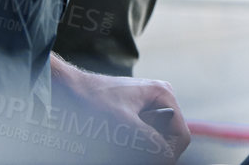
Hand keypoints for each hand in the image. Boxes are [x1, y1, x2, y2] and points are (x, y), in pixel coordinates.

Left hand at [53, 64, 191, 160]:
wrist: (68, 90)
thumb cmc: (92, 101)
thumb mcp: (122, 123)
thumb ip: (148, 141)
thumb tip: (165, 157)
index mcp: (164, 95)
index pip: (180, 137)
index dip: (167, 155)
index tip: (147, 161)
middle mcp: (159, 101)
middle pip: (167, 141)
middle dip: (149, 150)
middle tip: (124, 146)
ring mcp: (147, 109)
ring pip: (152, 143)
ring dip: (137, 149)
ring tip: (115, 141)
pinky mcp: (134, 118)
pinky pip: (140, 140)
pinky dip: (129, 147)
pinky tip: (113, 141)